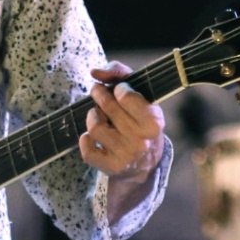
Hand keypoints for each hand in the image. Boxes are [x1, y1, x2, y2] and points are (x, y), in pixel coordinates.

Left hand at [78, 62, 165, 179]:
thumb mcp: (141, 94)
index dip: (117, 89)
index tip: (118, 91)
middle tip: (99, 93)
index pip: (125, 95)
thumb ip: (120, 73)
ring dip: (93, 117)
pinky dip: (85, 140)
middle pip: (108, 107)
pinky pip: (87, 150)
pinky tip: (93, 137)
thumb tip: (95, 72)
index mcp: (153, 122)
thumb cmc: (139, 121)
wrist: (145, 163)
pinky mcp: (111, 168)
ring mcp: (126, 156)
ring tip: (99, 116)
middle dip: (100, 95)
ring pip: (95, 127)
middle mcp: (141, 140)